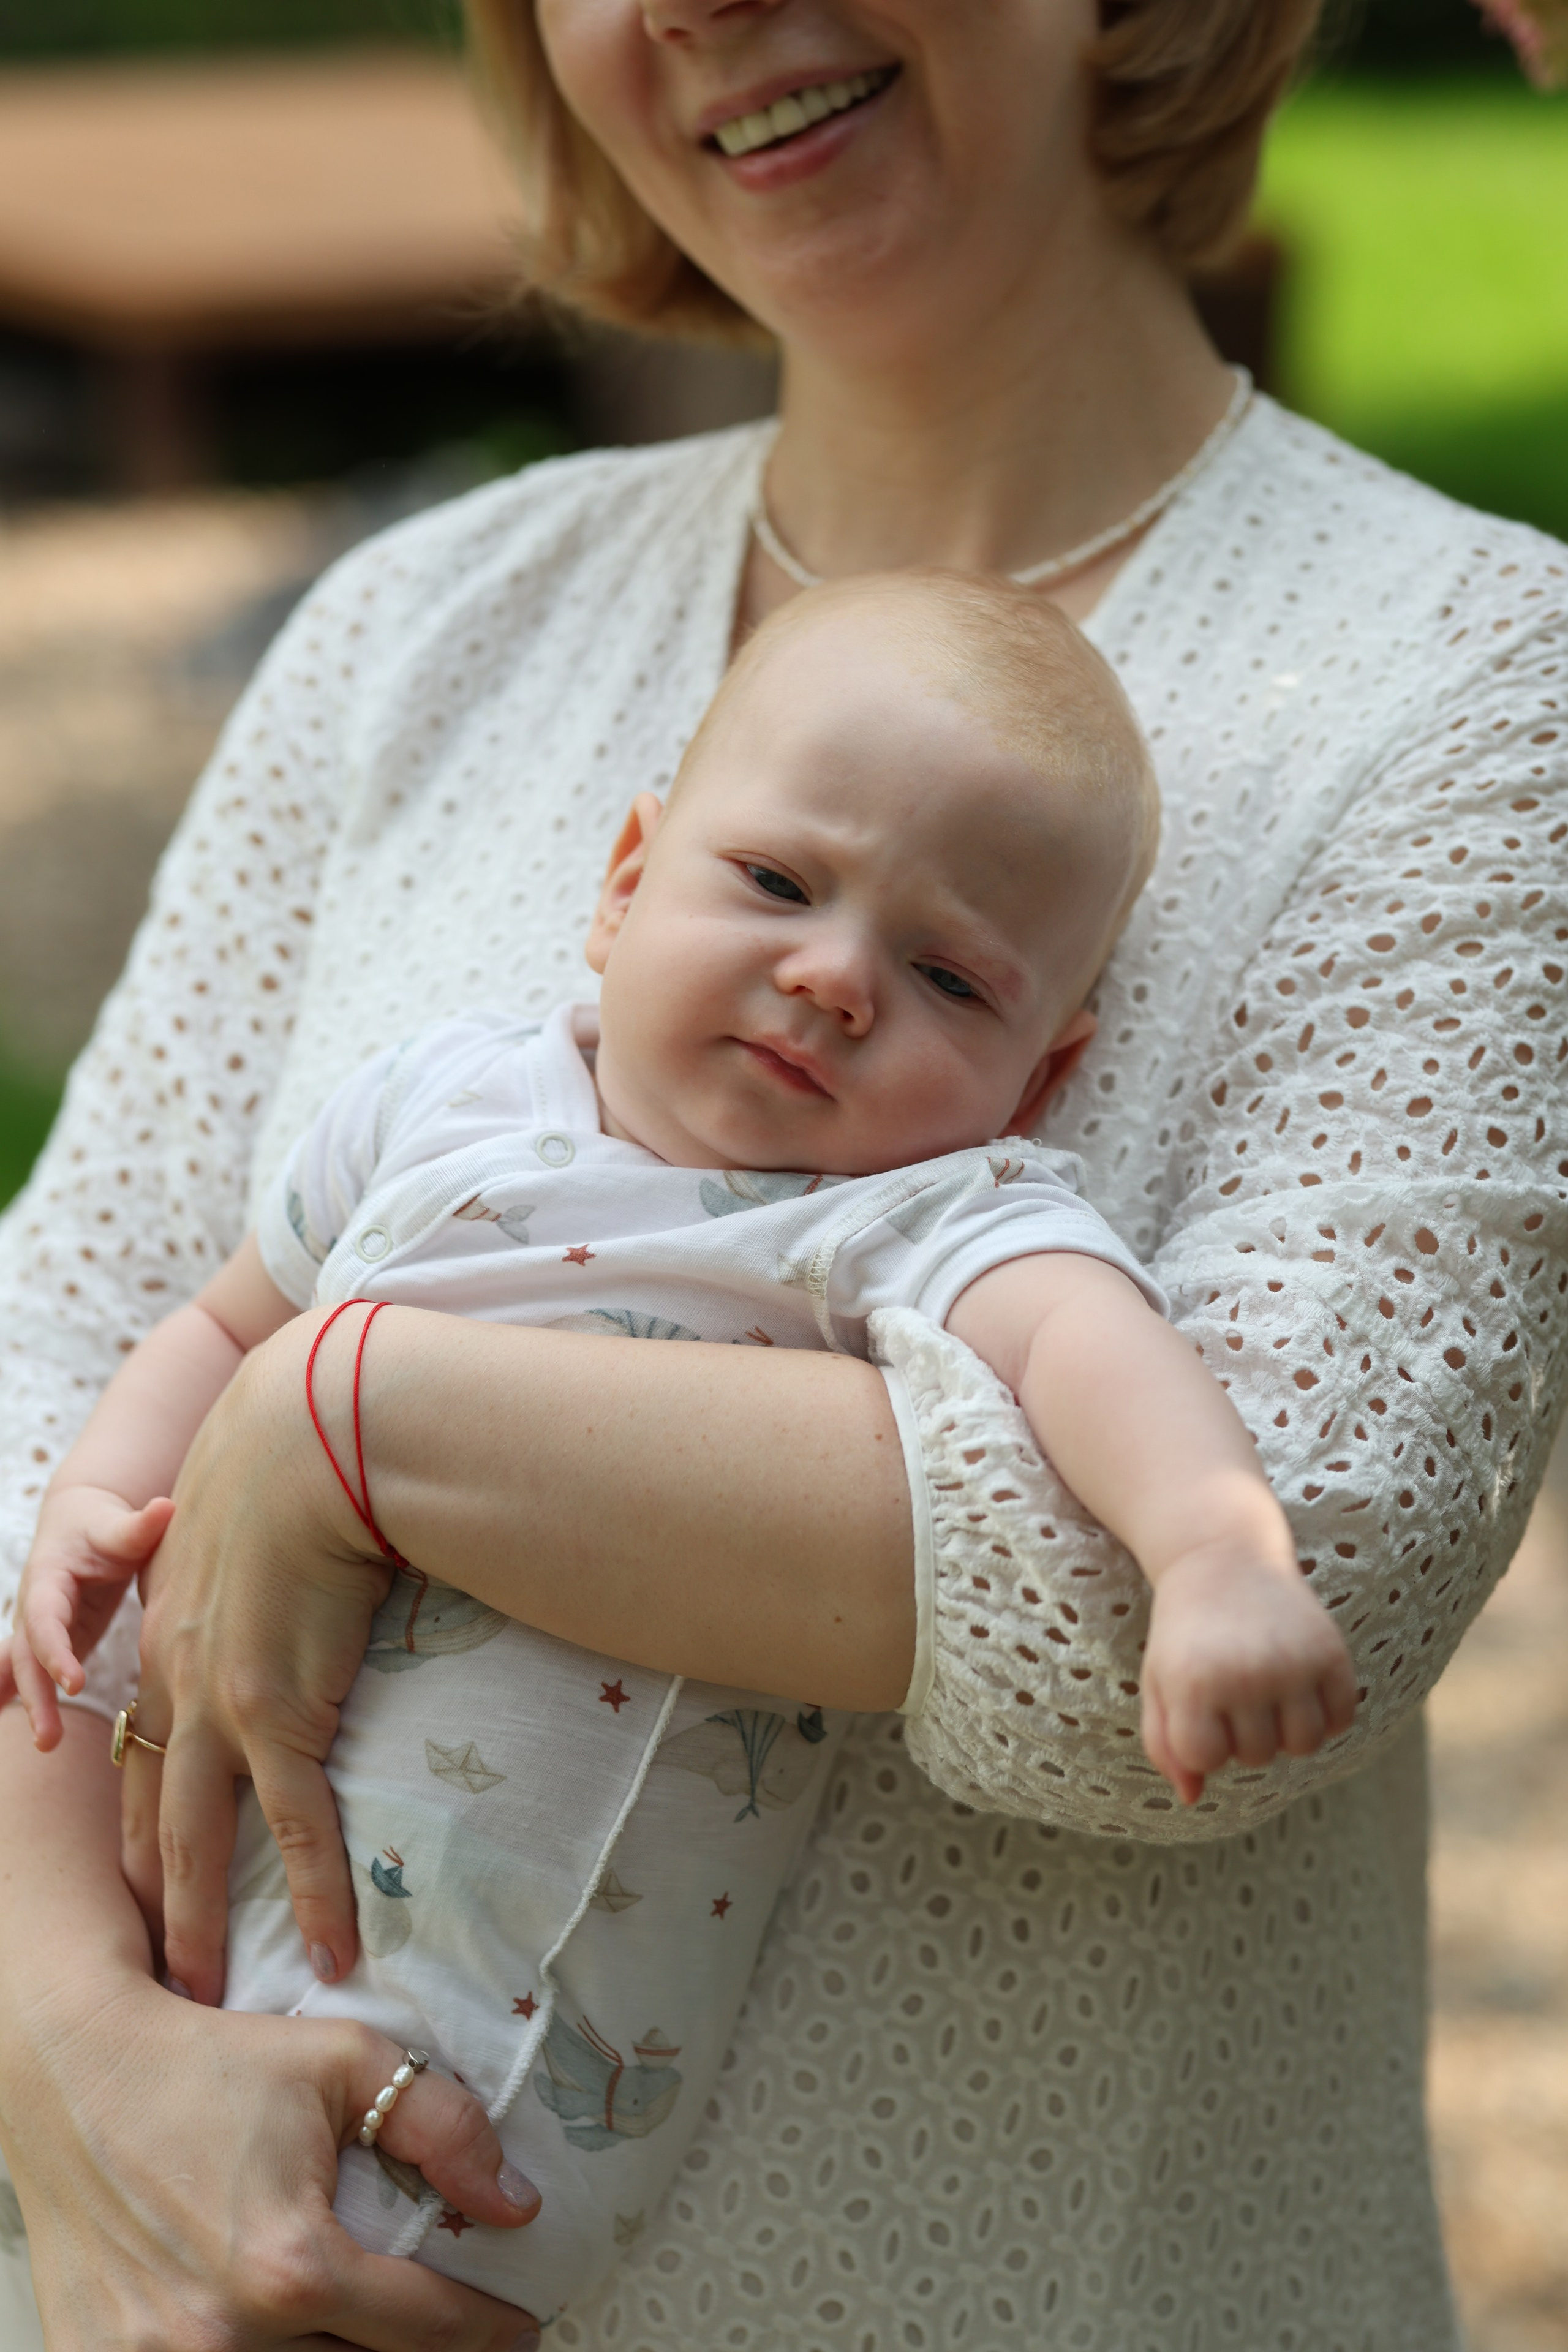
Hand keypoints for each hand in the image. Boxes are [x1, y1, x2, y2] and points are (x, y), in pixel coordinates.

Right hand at [1, 1486, 173, 1747]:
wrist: (78, 1520)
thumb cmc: (101, 1523)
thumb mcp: (118, 1525)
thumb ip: (138, 1526)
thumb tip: (165, 1508)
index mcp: (47, 1579)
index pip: (45, 1621)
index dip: (55, 1651)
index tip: (75, 1684)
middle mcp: (34, 1607)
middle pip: (28, 1656)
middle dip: (37, 1696)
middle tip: (49, 1739)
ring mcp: (40, 1627)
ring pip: (25, 1669)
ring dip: (30, 1705)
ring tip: (45, 1744)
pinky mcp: (55, 1641)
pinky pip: (27, 1671)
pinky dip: (10, 1693)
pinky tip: (2, 1714)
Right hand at [3, 1961, 541, 2350]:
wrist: (79, 2073)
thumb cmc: (213, 2061)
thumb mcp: (346, 2063)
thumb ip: (444, 2129)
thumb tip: (517, 2204)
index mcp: (289, 2267)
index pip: (422, 2326)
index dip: (483, 2327)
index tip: (518, 2326)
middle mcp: (223, 2335)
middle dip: (410, 2346)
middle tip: (442, 2323)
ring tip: (370, 2321)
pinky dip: (257, 2351)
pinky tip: (280, 2327)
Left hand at [126, 1307, 392, 2005]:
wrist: (310, 1432)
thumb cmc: (298, 1457)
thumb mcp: (255, 1522)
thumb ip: (268, 1569)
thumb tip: (312, 1587)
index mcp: (172, 1637)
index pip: (146, 1752)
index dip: (144, 1821)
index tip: (152, 1880)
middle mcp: (178, 1680)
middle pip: (153, 1814)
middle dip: (154, 1898)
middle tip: (160, 1970)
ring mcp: (221, 1702)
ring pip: (199, 1840)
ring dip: (203, 1923)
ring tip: (207, 1992)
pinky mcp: (278, 1711)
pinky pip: (295, 1827)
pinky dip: (314, 1893)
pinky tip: (328, 1951)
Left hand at [1139, 1545, 1358, 1804]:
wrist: (1223, 1555)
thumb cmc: (1184, 1629)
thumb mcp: (1158, 1680)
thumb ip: (1165, 1744)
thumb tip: (1193, 1798)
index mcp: (1194, 1684)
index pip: (1206, 1759)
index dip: (1201, 1739)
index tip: (1196, 1703)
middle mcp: (1247, 1676)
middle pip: (1257, 1756)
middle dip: (1242, 1731)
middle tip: (1231, 1682)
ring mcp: (1294, 1664)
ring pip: (1304, 1746)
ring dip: (1286, 1729)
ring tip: (1267, 1689)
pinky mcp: (1331, 1652)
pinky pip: (1341, 1720)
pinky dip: (1325, 1714)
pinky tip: (1301, 1682)